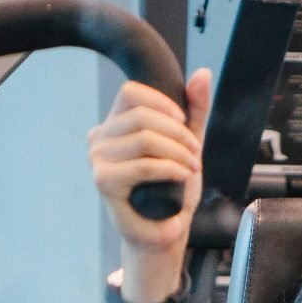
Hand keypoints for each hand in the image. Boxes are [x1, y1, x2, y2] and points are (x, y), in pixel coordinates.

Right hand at [89, 68, 211, 262]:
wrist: (166, 229)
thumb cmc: (173, 189)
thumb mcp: (188, 143)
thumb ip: (195, 110)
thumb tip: (203, 73)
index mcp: (115, 124)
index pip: (131, 92)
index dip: (163, 104)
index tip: (183, 124)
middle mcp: (100, 137)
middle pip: (142, 116)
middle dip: (178, 134)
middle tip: (194, 154)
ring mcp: (98, 158)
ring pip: (144, 139)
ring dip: (177, 154)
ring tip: (189, 168)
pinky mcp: (103, 180)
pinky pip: (142, 165)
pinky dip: (169, 169)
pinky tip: (180, 177)